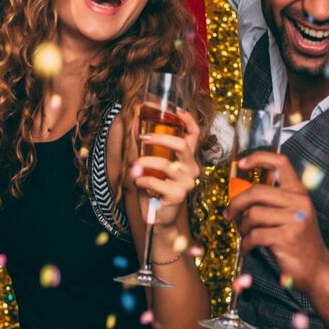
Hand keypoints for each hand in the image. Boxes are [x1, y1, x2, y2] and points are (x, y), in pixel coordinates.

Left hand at [130, 108, 200, 226]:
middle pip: (181, 145)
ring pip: (164, 164)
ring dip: (143, 162)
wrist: (157, 217)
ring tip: (134, 167)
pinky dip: (141, 180)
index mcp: (187, 158)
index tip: (176, 110)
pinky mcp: (178, 195)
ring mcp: (187, 183)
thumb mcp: (151, 165)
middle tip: (142, 137)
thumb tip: (135, 126)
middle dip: (159, 137)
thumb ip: (147, 148)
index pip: (194, 135)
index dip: (188, 120)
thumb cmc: (154, 188)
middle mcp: (191, 169)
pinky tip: (138, 183)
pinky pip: (155, 182)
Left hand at [224, 151, 328, 292]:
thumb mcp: (290, 215)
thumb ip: (271, 201)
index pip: (281, 163)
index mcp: (299, 193)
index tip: (242, 163)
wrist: (318, 270)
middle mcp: (299, 202)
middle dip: (236, 203)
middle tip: (229, 214)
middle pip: (257, 191)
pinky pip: (255, 235)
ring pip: (253, 214)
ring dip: (243, 227)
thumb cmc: (298, 241)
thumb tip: (239, 190)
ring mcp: (295, 220)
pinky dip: (246, 243)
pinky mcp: (287, 237)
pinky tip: (247, 248)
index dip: (259, 157)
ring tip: (246, 235)